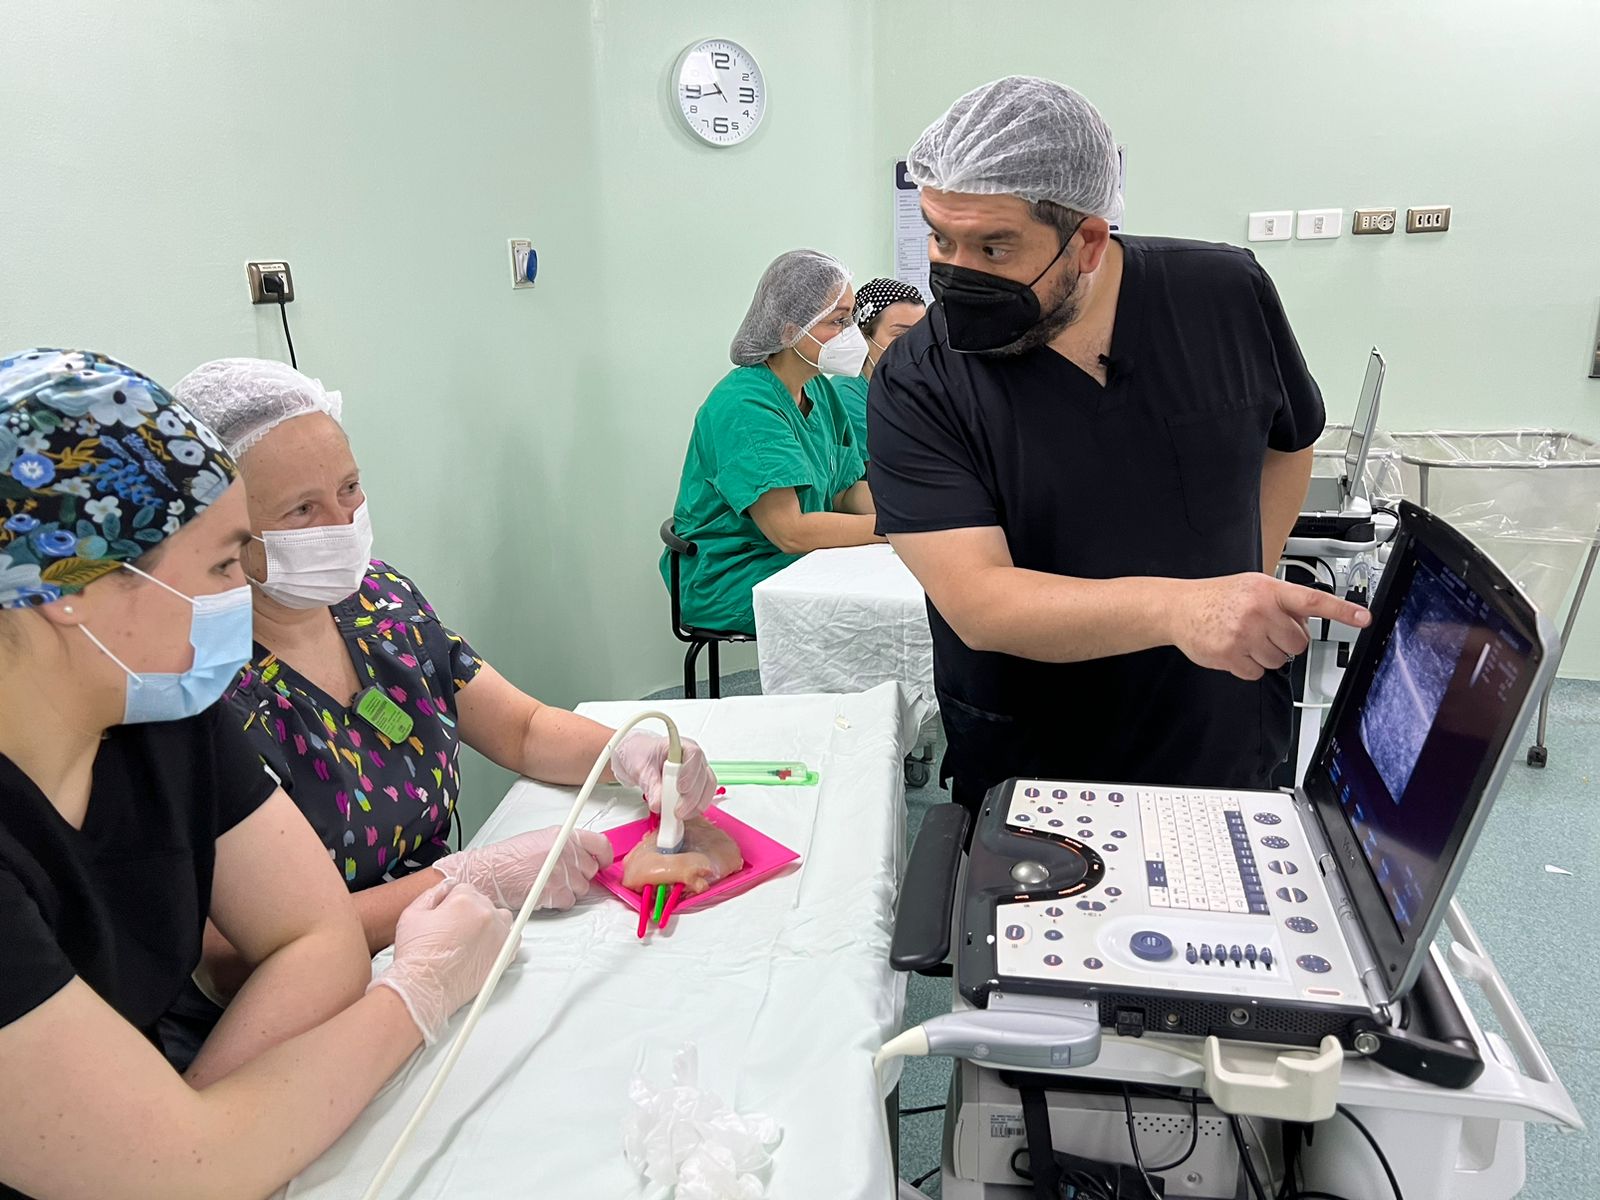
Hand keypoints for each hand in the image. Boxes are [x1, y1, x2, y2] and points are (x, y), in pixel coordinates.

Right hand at [368, 880, 511, 1044]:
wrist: (424, 988)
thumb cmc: (417, 957)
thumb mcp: (412, 914)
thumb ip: (431, 894)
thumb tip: (445, 888)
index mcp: (464, 900)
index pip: (464, 889)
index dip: (452, 902)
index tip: (447, 916)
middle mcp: (486, 914)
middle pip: (482, 903)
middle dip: (469, 913)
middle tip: (453, 931)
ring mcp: (499, 934)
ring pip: (500, 918)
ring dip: (488, 924)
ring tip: (470, 939)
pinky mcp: (505, 954)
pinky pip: (512, 938)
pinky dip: (502, 940)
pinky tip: (484, 948)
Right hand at [434, 827, 613, 910]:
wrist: (489, 873)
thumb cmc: (508, 857)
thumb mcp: (541, 839)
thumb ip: (566, 845)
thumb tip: (584, 855)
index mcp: (563, 835)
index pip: (600, 843)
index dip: (605, 856)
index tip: (603, 863)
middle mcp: (565, 852)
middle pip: (591, 870)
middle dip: (580, 875)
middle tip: (562, 875)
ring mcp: (561, 873)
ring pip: (582, 888)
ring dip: (569, 889)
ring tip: (549, 883)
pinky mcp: (554, 891)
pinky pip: (569, 901)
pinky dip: (559, 901)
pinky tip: (544, 893)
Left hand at [612, 732, 718, 818]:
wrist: (640, 760)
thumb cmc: (641, 756)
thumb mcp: (641, 769)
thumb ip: (651, 786)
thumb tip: (658, 804)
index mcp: (680, 746)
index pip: (694, 755)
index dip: (690, 773)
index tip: (681, 789)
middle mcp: (694, 758)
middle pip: (703, 776)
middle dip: (691, 797)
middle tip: (677, 811)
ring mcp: (697, 771)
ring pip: (707, 788)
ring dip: (696, 805)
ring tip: (679, 815)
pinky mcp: (697, 785)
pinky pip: (703, 796)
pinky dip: (695, 808)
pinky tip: (684, 814)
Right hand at [1174, 573, 1370, 680]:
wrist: (1180, 608)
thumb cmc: (1218, 598)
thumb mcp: (1254, 587)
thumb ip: (1283, 601)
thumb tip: (1308, 620)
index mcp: (1269, 590)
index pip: (1313, 601)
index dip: (1342, 611)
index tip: (1364, 619)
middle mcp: (1259, 610)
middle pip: (1298, 643)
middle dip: (1285, 642)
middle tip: (1264, 632)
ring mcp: (1245, 634)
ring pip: (1278, 661)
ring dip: (1265, 655)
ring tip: (1245, 638)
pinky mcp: (1231, 654)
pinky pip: (1257, 673)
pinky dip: (1247, 666)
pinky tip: (1234, 650)